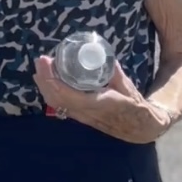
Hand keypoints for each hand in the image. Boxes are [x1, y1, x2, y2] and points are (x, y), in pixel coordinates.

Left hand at [31, 55, 167, 143]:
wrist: (140, 128)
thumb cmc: (135, 105)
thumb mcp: (126, 86)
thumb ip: (113, 71)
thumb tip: (101, 53)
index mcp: (99, 104)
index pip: (68, 95)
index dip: (52, 79)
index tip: (46, 61)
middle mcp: (86, 113)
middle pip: (56, 99)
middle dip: (44, 79)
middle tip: (41, 61)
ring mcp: (82, 117)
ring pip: (56, 104)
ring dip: (45, 86)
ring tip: (41, 68)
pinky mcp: (80, 117)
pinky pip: (60, 105)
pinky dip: (51, 91)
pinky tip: (48, 80)